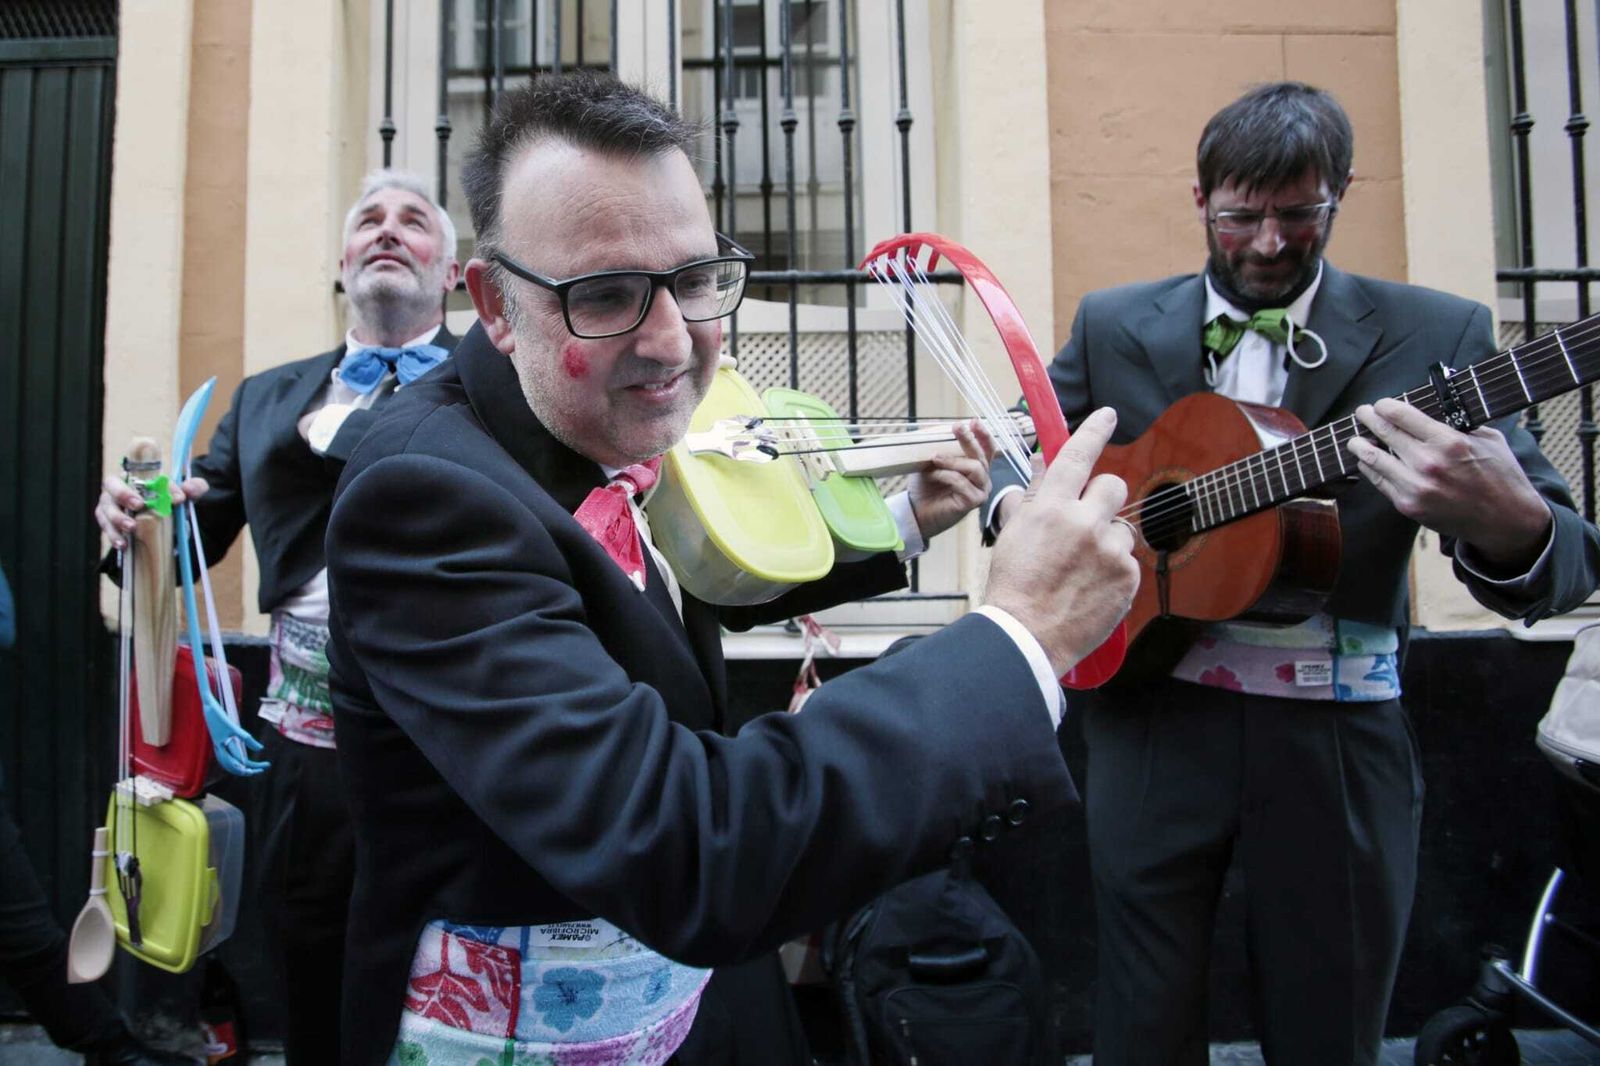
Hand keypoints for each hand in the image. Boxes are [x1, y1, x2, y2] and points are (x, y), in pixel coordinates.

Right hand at [95, 475, 208, 549]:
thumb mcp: (185, 493)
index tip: (176, 498)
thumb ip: (194, 487)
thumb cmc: (169, 499)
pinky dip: (114, 536)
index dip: (157, 485)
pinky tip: (123, 545)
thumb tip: (189, 491)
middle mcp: (117, 488)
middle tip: (139, 504)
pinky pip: (106, 529)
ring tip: (131, 527)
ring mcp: (110, 506)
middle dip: (123, 494)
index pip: (141, 475)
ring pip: (106, 509)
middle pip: (111, 486)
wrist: (162, 518)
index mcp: (136, 475)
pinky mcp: (108, 523)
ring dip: (117, 518)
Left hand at [908, 420, 997, 540]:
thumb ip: (939, 445)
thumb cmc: (926, 486)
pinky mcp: (974, 502)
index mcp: (977, 468)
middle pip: (982, 455)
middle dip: (969, 439)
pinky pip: (963, 483)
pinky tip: (933, 474)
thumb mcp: (931, 461)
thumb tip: (939, 427)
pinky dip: (946, 475)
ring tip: (935, 457)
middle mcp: (983, 479)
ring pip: (975, 468)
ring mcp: (981, 491)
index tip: (974, 421)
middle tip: (957, 427)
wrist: (917, 511)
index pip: (987, 449)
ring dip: (953, 460)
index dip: (983, 435)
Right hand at [983, 408, 1139, 674]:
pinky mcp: (1128, 577)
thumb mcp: (1014, 534)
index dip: (1094, 431)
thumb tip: (1044, 464)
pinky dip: (1113, 572)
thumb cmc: (1013, 586)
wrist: (1026, 636)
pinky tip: (1091, 588)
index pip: (1077, 456)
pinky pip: (1127, 562)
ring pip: (1122, 529)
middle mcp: (1084, 522)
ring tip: (1083, 569)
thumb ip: (1033, 496)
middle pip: (1113, 486)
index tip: (1107, 415)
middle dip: (1102, 499)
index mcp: (1051, 508)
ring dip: (1107, 542)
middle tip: (1088, 520)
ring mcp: (1109, 550)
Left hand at [1348, 398, 1551, 569]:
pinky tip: (1367, 461)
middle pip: (1383, 432)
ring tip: (1355, 439)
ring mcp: (1415, 487)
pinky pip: (1379, 482)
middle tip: (1362, 412)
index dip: (1384, 406)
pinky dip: (1369, 468)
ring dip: (1359, 445)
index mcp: (1448, 442)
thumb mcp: (1487, 440)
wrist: (1505, 520)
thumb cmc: (1500, 476)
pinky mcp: (1408, 505)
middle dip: (1368, 418)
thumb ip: (1457, 425)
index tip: (1380, 404)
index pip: (1401, 415)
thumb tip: (1429, 412)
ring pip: (1372, 459)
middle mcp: (1427, 463)